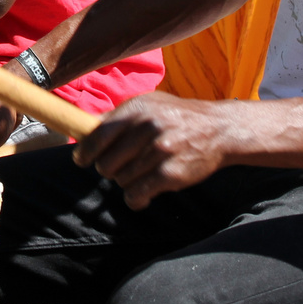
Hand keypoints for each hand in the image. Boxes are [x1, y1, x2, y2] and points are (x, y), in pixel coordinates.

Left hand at [72, 93, 237, 209]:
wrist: (219, 129)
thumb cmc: (177, 116)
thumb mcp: (149, 104)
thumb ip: (118, 116)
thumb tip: (84, 128)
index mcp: (136, 109)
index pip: (97, 136)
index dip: (85, 152)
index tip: (83, 160)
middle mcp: (146, 128)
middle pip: (105, 164)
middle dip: (110, 169)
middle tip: (122, 166)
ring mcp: (159, 151)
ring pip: (120, 181)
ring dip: (127, 182)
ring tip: (143, 173)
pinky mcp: (170, 174)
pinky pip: (136, 195)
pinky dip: (136, 199)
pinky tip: (143, 194)